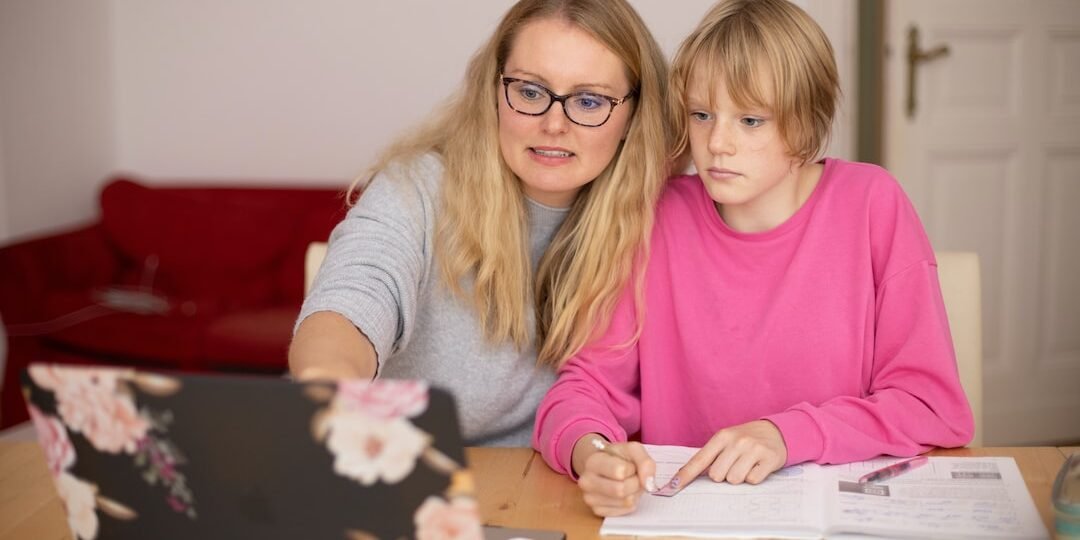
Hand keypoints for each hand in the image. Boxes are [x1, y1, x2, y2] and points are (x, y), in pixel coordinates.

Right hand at [572, 435, 656, 516]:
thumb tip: (649, 485)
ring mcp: (590, 498)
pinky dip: (631, 502)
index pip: (620, 471)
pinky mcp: (597, 511)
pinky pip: (625, 511)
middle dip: (635, 483)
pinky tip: (624, 493)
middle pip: (622, 490)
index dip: (632, 468)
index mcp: (592, 462)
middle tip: (632, 476)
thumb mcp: (633, 450)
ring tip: (628, 483)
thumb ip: (645, 462)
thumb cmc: (618, 456)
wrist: (603, 464)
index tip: (628, 465)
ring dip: (635, 493)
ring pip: (626, 502)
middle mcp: (586, 481)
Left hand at [669, 420, 786, 490]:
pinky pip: (752, 480)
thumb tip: (685, 477)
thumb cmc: (745, 440)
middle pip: (716, 475)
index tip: (672, 488)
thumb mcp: (726, 441)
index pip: (699, 460)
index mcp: (721, 437)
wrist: (776, 431)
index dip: (685, 476)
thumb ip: (709, 457)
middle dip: (723, 475)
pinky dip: (754, 477)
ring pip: (734, 480)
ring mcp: (753, 449)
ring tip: (746, 465)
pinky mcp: (769, 458)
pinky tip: (757, 466)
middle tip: (734, 465)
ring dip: (739, 477)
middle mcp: (736, 441)